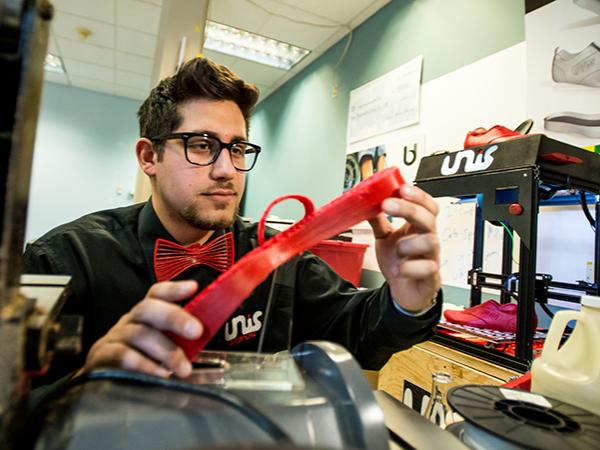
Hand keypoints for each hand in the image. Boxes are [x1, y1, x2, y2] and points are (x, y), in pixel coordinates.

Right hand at [81, 280, 202, 377]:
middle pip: (148, 308)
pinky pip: (123, 356)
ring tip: (184, 369)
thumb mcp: (162, 351)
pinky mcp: (102, 357)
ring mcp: (115, 337)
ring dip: (166, 350)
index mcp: (146, 316)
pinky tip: (160, 375)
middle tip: (197, 331)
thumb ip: (183, 350)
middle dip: (174, 317)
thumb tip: (213, 363)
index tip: (194, 287)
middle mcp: (130, 321)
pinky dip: (144, 364)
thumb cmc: (140, 362)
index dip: (174, 289)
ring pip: (139, 333)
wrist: (103, 382)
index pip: (156, 294)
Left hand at [368, 184, 440, 312]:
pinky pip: (427, 268)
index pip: (427, 206)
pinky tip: (401, 270)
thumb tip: (367, 203)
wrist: (403, 291)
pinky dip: (409, 268)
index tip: (402, 188)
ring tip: (397, 251)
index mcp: (418, 228)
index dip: (418, 196)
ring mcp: (431, 257)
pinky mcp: (431, 276)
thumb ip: (378, 221)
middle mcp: (428, 240)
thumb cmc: (400, 262)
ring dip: (408, 243)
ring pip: (430, 241)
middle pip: (429, 218)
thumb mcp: (385, 238)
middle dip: (409, 209)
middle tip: (388, 204)